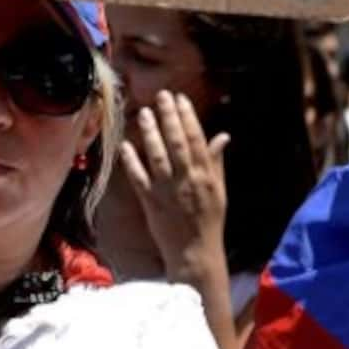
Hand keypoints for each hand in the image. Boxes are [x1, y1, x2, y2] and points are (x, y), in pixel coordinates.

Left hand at [118, 90, 229, 274]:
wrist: (195, 252)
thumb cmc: (209, 221)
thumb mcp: (219, 191)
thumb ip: (217, 162)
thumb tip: (222, 136)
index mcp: (206, 176)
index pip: (197, 139)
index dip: (188, 117)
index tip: (180, 99)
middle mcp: (187, 180)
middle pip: (177, 142)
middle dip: (169, 117)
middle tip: (161, 96)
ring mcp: (168, 191)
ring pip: (158, 156)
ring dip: (150, 133)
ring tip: (144, 113)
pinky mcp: (151, 202)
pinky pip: (139, 178)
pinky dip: (132, 161)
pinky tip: (126, 145)